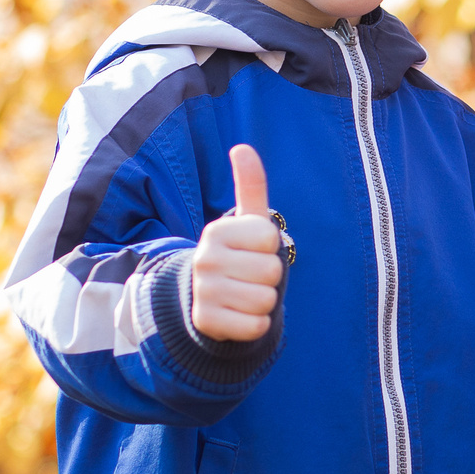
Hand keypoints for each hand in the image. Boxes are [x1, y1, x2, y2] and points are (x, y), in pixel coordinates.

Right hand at [191, 145, 284, 340]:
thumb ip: (250, 187)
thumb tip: (242, 147)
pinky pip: (256, 326)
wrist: (211, 300)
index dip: (270, 246)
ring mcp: (203, 291)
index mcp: (216, 231)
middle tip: (249, 276)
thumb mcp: (247, 223)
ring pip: (266, 299)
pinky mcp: (206, 322)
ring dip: (264, 302)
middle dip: (270, 277)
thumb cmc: (240, 256)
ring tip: (244, 294)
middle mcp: (204, 258)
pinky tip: (239, 315)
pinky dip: (255, 325)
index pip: (271, 237)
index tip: (252, 249)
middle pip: (272, 270)